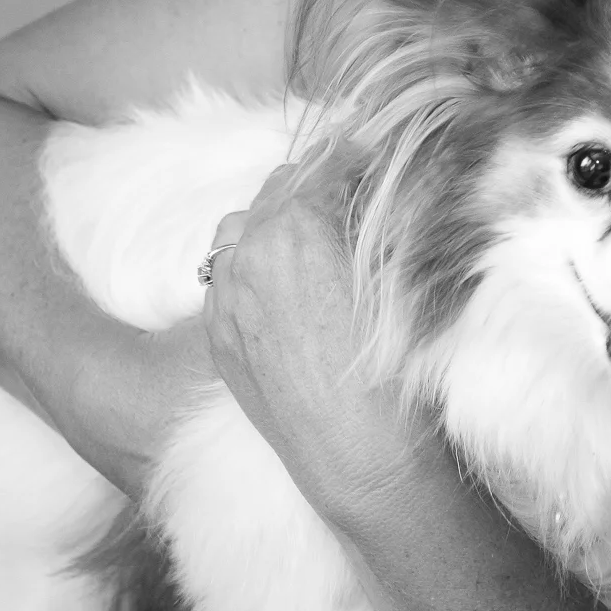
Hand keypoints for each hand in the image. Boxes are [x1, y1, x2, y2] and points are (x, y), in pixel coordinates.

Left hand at [200, 157, 422, 521]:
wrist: (358, 457)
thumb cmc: (393, 368)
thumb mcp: (393, 271)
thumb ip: (374, 214)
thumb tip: (373, 180)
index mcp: (295, 227)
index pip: (324, 163)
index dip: (356, 154)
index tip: (374, 152)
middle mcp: (248, 254)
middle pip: (279, 187)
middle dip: (315, 185)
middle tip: (351, 194)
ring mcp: (224, 297)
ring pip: (240, 227)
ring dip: (274, 220)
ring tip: (312, 238)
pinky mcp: (217, 335)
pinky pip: (225, 275)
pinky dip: (251, 266)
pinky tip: (287, 286)